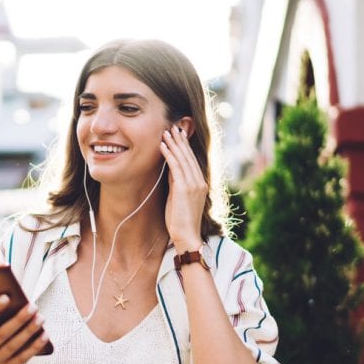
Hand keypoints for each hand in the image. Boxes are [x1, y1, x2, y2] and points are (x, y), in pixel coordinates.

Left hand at [160, 125, 207, 250]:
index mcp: (200, 184)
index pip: (192, 161)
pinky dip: (169, 154)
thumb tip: (170, 169)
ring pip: (183, 159)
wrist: (186, 236)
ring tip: (166, 132)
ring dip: (174, 144)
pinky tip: (163, 146)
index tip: (179, 135)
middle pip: (189, 156)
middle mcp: (200, 182)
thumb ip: (177, 183)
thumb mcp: (178, 198)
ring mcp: (194, 184)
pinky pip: (176, 166)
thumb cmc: (179, 221)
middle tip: (173, 127)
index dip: (185, 147)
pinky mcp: (185, 188)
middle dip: (180, 141)